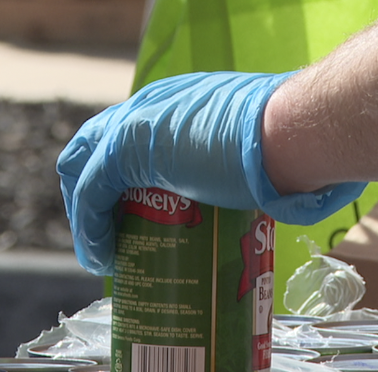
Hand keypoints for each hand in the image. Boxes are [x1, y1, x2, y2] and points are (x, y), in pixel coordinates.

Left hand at [57, 71, 366, 275]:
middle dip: (93, 199)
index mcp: (177, 105)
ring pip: (83, 172)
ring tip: (105, 258)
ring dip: (87, 219)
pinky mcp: (128, 147)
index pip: (128, 139)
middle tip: (113, 240)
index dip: (121, 180)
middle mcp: (149, 106)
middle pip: (92, 149)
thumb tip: (279, 198)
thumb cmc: (292, 145)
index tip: (131, 217)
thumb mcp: (257, 157)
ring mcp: (135, 123)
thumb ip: (250, 172)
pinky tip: (103, 260)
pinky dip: (90, 230)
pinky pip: (90, 194)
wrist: (293, 132)